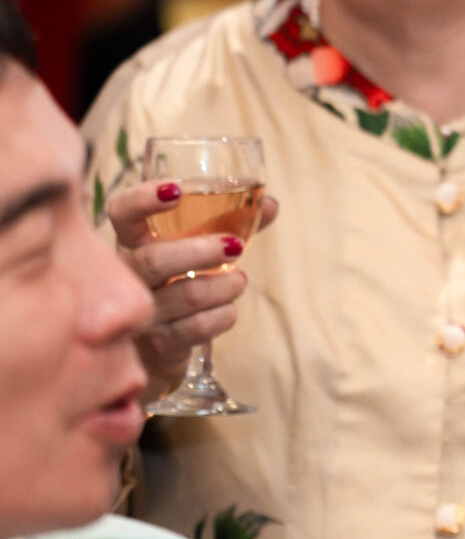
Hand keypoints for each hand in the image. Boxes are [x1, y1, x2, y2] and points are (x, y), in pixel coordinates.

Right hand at [106, 181, 279, 394]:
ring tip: (239, 280)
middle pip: (154, 260)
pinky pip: (197, 329)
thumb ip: (231, 222)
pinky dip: (224, 316)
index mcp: (133, 244)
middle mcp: (128, 277)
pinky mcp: (160, 345)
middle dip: (200, 251)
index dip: (142, 199)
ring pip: (186, 296)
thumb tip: (268, 204)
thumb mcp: (196, 249)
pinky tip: (228, 310)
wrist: (158, 348)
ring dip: (225, 286)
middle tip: (235, 246)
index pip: (122, 213)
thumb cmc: (178, 283)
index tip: (175, 190)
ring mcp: (141, 313)